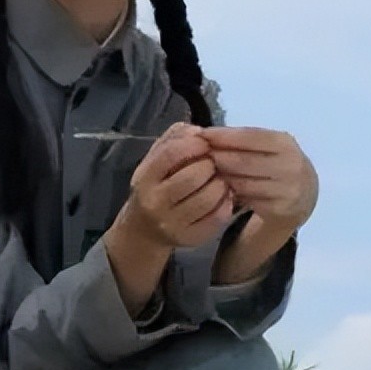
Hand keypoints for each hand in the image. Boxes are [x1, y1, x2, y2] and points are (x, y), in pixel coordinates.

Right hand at [115, 123, 233, 250]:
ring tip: (221, 180)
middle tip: (214, 164)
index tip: (205, 143)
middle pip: (193, 177)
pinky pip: (217, 217)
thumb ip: (174, 139)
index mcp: (144, 177)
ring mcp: (172, 223)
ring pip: (208, 198)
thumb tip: (198, 131)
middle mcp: (154, 202)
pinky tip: (224, 197)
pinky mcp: (190, 238)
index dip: (194, 144)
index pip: (171, 154)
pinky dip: (226, 203)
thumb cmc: (155, 186)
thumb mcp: (155, 159)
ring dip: (222, 184)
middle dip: (211, 165)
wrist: (144, 230)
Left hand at [198, 126, 317, 232]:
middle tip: (197, 158)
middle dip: (217, 157)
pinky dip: (230, 194)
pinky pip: (247, 200)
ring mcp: (286, 189)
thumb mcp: (270, 147)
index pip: (248, 136)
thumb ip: (244, 140)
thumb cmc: (278, 164)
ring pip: (242, 182)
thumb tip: (205, 134)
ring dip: (221, 178)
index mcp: (285, 143)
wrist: (305, 196)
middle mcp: (289, 165)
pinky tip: (220, 189)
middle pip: (243, 160)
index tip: (201, 135)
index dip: (222, 135)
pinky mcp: (279, 209)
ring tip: (205, 174)